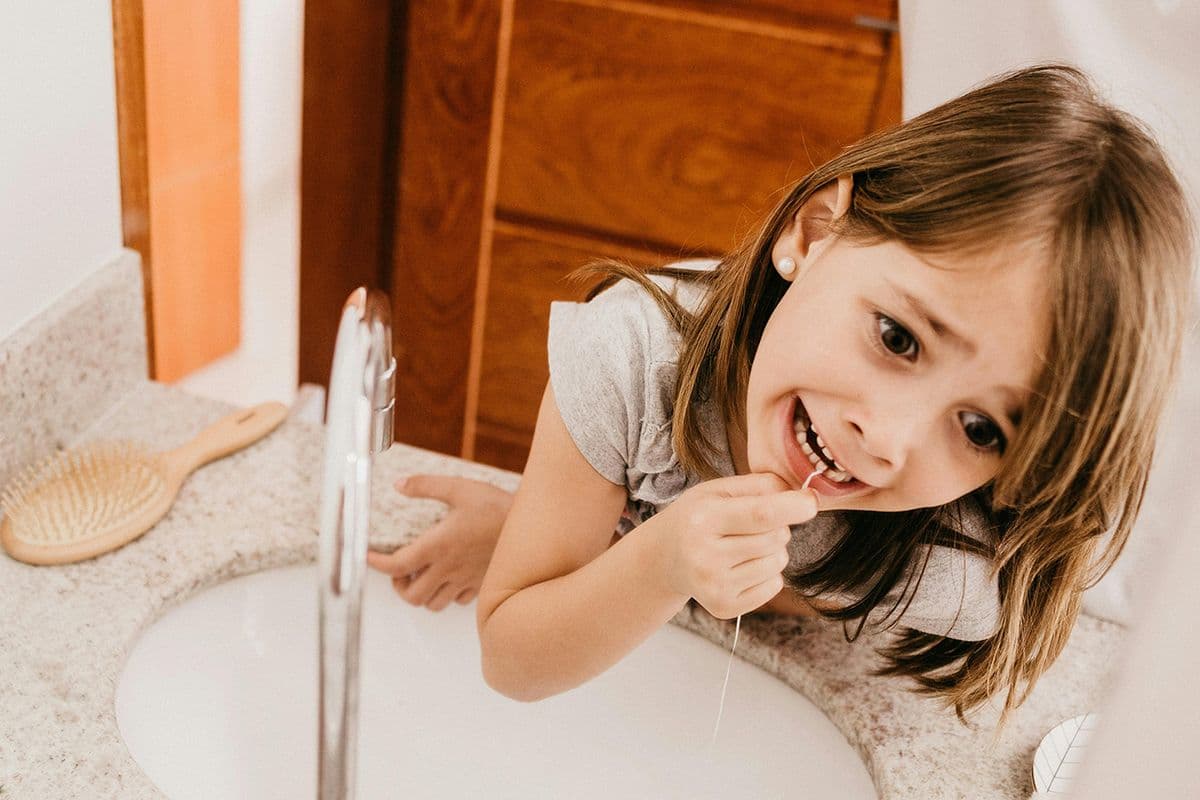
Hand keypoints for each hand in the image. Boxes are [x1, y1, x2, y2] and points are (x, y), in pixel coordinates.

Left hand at [366, 474, 513, 610]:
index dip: (376, 564)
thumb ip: (425, 486)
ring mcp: (465, 580)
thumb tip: (398, 484)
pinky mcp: (480, 585)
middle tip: (400, 570)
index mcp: (438, 545)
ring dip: (421, 594)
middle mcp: (449, 568)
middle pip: (411, 596)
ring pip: (433, 604)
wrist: (533, 525)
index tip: (368, 556)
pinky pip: (456, 601)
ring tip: (422, 575)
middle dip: (399, 586)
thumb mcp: (459, 488)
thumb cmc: (496, 506)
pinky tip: (448, 576)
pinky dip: (445, 594)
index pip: (397, 565)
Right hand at [653, 472, 817, 619]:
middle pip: (776, 539)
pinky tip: (742, 566)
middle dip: (779, 527)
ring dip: (773, 551)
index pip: (762, 514)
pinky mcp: (723, 606)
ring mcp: (714, 586)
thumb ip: (761, 485)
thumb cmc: (698, 516)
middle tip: (752, 525)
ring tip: (745, 545)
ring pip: (778, 563)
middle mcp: (705, 556)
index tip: (811, 502)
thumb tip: (803, 496)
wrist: (665, 556)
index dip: (794, 508)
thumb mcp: (719, 489)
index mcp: (704, 518)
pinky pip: (774, 586)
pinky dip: (768, 574)